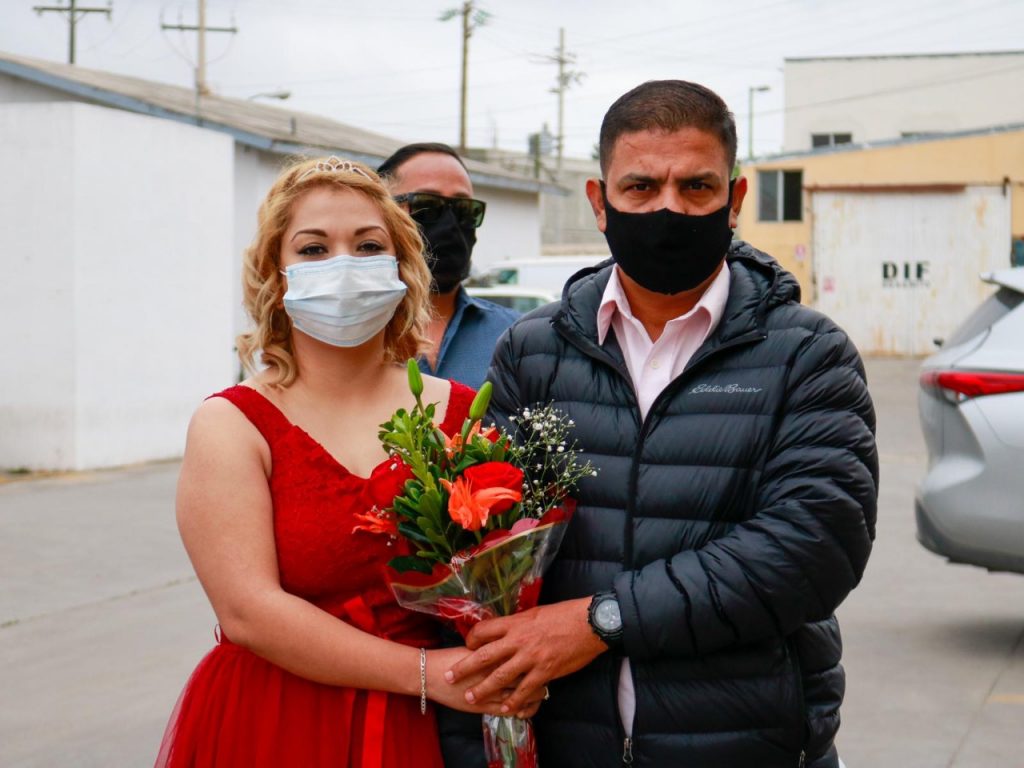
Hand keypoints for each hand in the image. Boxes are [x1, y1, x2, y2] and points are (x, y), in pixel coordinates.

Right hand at [425, 646, 537, 715]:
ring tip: (543, 689)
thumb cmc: (450, 656)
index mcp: (493, 652)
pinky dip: (521, 708)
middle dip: (541, 674)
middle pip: (526, 672)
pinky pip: (509, 710)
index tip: (545, 652)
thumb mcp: (475, 645)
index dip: (537, 654)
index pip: (522, 653)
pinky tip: (527, 707)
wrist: (428, 673)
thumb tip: (512, 638)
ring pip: (521, 693)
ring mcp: (489, 691)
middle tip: (548, 671)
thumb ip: (494, 643)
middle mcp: (493, 671)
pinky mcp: (484, 707)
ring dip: (535, 693)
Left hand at [444, 597, 607, 714]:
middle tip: (449, 677)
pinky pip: (524, 689)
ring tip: (471, 698)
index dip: (471, 639)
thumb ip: (518, 623)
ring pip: (500, 676)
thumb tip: (507, 629)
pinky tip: (505, 708)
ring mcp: (531, 657)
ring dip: (483, 689)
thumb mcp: (535, 613)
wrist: (588, 623)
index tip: (467, 646)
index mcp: (515, 622)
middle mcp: (518, 640)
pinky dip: (514, 700)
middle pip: (484, 655)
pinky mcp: (545, 671)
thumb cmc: (563, 614)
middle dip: (464, 668)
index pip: (483, 631)